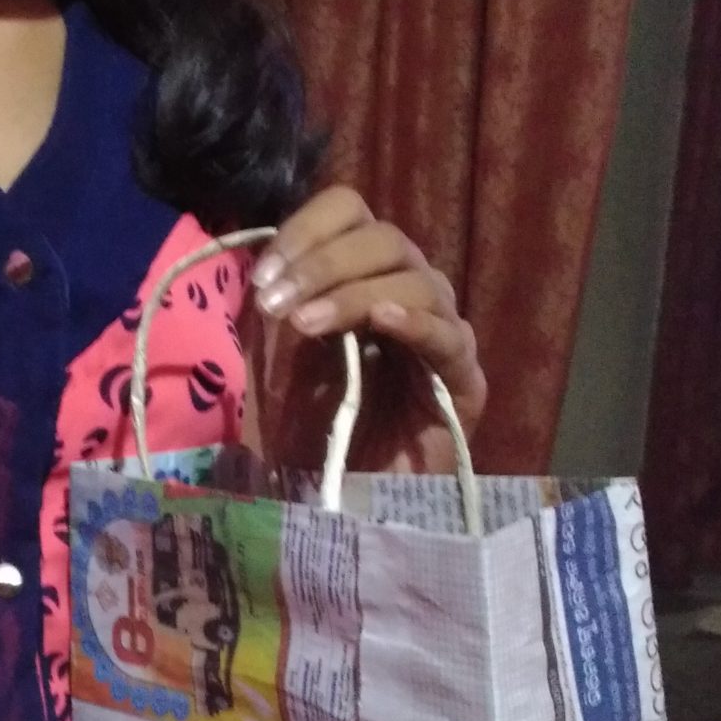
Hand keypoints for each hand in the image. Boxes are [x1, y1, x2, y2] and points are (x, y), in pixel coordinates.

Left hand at [253, 188, 486, 472]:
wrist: (336, 507)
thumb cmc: (304, 434)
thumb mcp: (270, 359)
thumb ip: (272, 304)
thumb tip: (255, 255)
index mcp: (360, 277)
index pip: (350, 212)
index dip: (308, 228)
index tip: (263, 275)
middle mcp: (406, 293)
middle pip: (385, 237)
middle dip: (322, 261)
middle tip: (275, 303)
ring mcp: (440, 334)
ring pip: (416, 277)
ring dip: (352, 292)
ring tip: (304, 326)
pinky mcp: (464, 381)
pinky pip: (448, 335)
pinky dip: (415, 320)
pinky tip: (381, 322)